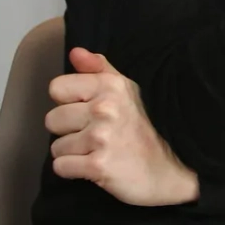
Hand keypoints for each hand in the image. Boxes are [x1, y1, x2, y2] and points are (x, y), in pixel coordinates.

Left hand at [46, 48, 198, 206]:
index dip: (69, 102)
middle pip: (52, 119)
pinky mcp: (98, 165)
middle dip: (69, 131)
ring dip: (73, 153)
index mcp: (110, 86)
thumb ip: (99, 70)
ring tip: (98, 152)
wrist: (172, 168)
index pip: (57, 87)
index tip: (88, 112)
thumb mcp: (129, 92)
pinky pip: (60, 167)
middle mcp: (104, 108)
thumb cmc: (147, 129)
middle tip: (95, 136)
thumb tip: (75, 52)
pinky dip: (74, 171)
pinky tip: (95, 167)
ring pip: (56, 146)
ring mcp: (101, 137)